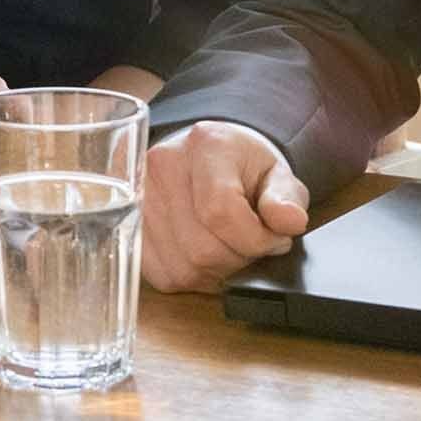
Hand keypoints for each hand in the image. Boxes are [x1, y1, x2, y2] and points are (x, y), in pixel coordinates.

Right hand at [140, 120, 310, 292]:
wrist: (205, 156)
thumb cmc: (242, 167)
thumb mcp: (276, 173)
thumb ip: (286, 197)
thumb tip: (289, 221)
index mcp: (206, 144)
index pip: (221, 211)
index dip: (255, 240)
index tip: (274, 239)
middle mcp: (162, 166)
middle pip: (203, 247)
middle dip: (240, 258)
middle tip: (254, 243)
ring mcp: (138, 198)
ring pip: (185, 266)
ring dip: (218, 271)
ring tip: (230, 247)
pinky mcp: (131, 227)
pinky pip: (165, 275)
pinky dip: (194, 276)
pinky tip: (206, 256)